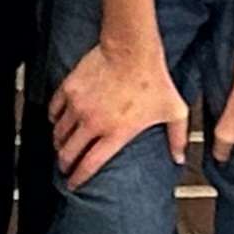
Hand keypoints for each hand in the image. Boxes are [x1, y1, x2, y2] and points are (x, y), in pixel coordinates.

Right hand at [49, 38, 185, 187]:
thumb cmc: (153, 79)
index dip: (79, 177)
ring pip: (58, 133)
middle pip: (67, 152)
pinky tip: (58, 121)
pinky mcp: (69, 90)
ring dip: (59, 143)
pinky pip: (54, 111)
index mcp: (116, 133)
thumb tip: (179, 158)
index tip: (74, 183)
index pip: (90, 164)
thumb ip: (177, 138)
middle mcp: (92, 123)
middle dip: (64, 164)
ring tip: (61, 145)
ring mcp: (77, 106)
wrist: (131, 50)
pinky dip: (54, 119)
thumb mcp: (174, 111)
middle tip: (65, 166)